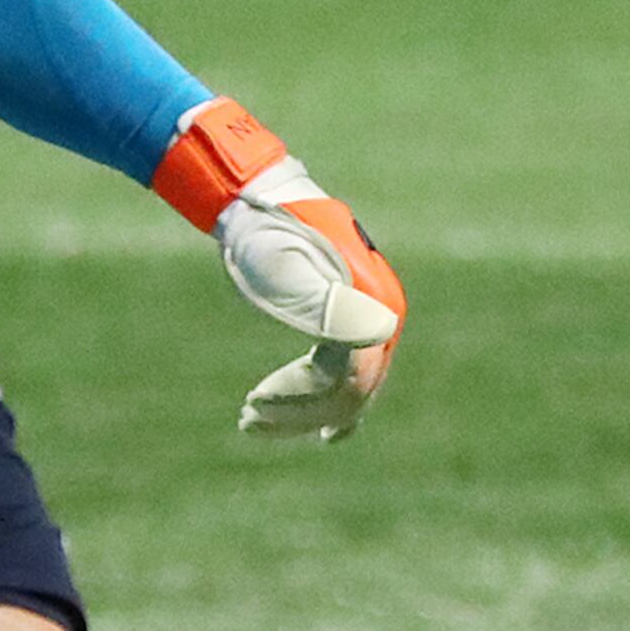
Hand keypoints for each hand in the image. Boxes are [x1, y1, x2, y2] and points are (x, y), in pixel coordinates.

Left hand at [151, 99, 406, 442]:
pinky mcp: (358, 318)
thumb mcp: (283, 270)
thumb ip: (324, 304)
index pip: (347, 381)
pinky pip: (353, 374)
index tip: (250, 404)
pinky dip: (332, 405)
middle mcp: (383, 316)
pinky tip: (322, 432)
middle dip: (300, 412)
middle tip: (246, 419)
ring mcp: (373, 318)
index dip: (302, 402)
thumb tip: (378, 332)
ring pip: (349, 388)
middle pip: (350, 391)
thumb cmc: (265, 234)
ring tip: (253, 417)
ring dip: (305, 410)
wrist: (260, 198)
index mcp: (373, 308)